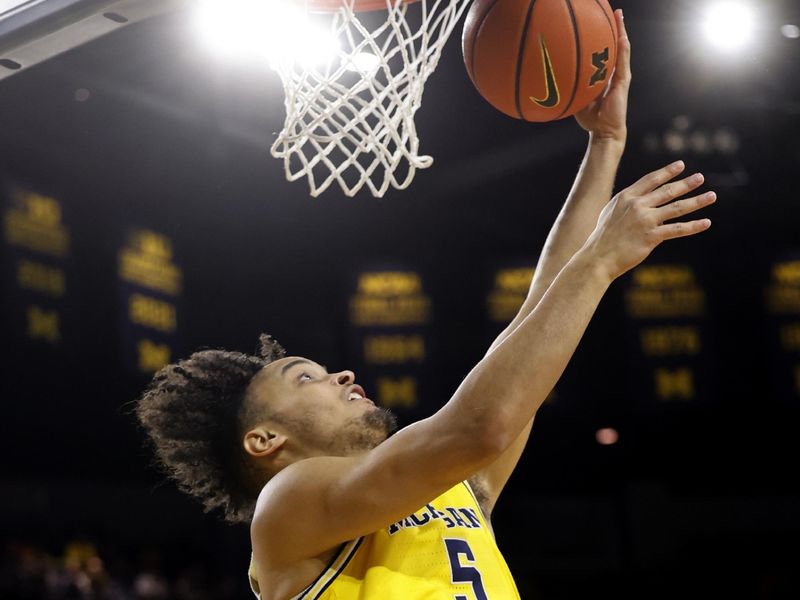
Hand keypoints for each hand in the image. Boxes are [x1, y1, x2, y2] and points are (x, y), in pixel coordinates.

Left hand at [574, 9, 630, 144]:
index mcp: (604, 75)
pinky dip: (623, 49)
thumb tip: (552, 79)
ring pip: (622, 49)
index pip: (605, 52)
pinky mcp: (623, 83)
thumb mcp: (577, 98)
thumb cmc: (590, 118)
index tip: (598, 21)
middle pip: (615, 45)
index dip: (603, 37)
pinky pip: (623, 62)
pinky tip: (622, 37)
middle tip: (612, 10)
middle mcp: (614, 73)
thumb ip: (570, 87)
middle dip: (614, 27)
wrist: (604, 132)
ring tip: (619, 15)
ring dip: (621, 31)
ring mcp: (620, 76)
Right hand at [583, 161, 715, 280]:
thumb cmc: (603, 237)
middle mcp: (638, 205)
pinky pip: (677, 230)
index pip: (651, 180)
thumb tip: (639, 199)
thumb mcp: (610, 213)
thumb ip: (626, 204)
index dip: (667, 172)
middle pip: (667, 191)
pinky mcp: (652, 237)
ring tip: (712, 196)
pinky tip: (706, 222)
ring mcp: (646, 221)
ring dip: (697, 201)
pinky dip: (693, 226)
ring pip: (677, 208)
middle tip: (700, 177)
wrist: (598, 257)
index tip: (681, 165)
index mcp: (626, 197)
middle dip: (686, 183)